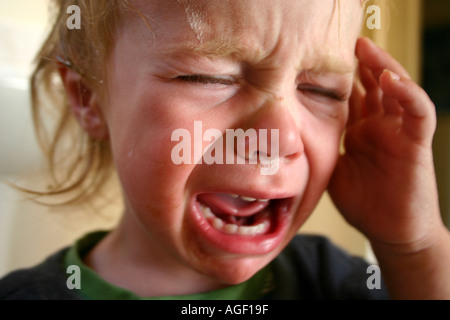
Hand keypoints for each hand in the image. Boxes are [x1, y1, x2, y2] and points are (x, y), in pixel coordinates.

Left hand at [328, 37, 443, 254]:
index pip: (353, 94)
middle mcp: (380, 125)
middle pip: (374, 84)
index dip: (341, 75)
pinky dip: (407, 93)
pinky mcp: (416, 143)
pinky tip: (390, 79)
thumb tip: (292, 132)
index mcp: (360, 130)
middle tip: (345, 41)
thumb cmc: (362, 201)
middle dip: (361, 62)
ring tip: (366, 48)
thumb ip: (323, 147)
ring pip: (397, 89)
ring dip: (384, 66)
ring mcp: (399, 131)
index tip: (319, 56)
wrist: (388, 230)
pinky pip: (417, 112)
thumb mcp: (333, 168)